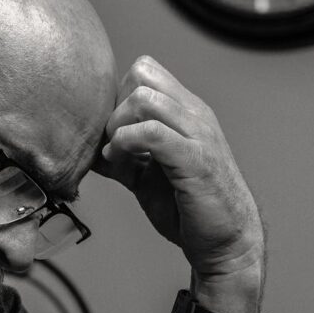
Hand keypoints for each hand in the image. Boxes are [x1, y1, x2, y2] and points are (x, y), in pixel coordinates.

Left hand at [94, 56, 264, 305]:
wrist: (227, 242)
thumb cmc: (190, 208)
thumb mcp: (148, 175)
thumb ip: (123, 156)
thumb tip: (87, 150)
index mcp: (187, 112)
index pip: (145, 70)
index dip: (118, 96)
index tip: (112, 133)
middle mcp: (195, 115)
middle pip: (141, 75)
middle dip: (114, 108)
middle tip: (112, 145)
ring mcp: (198, 134)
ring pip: (143, 99)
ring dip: (118, 127)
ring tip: (117, 156)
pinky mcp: (195, 159)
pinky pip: (151, 133)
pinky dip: (125, 145)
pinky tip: (122, 166)